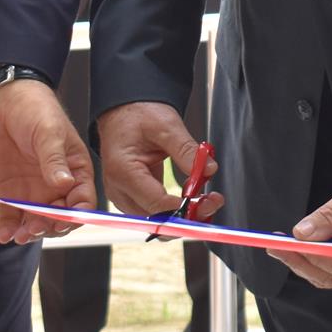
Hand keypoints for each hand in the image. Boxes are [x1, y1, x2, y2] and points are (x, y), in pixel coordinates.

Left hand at [0, 79, 97, 243]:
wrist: (6, 100)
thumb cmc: (37, 109)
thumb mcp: (49, 131)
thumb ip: (54, 159)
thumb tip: (64, 184)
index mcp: (75, 171)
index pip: (82, 201)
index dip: (74, 215)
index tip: (61, 221)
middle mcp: (56, 185)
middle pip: (58, 217)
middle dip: (48, 227)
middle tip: (34, 228)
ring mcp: (33, 190)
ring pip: (35, 221)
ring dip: (28, 232)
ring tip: (18, 235)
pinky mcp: (11, 191)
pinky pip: (11, 215)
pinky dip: (7, 228)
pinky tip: (3, 235)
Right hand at [96, 101, 224, 219]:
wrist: (124, 111)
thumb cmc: (137, 115)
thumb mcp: (166, 125)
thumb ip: (187, 150)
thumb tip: (209, 169)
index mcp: (123, 171)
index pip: (156, 203)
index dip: (184, 207)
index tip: (206, 201)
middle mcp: (119, 189)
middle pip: (156, 218)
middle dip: (187, 216)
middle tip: (213, 202)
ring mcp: (123, 195)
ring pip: (156, 220)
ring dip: (183, 215)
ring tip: (208, 201)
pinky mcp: (132, 196)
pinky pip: (155, 211)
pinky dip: (175, 209)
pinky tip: (194, 200)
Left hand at [271, 166, 331, 288]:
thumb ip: (331, 215)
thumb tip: (301, 234)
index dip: (316, 257)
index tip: (290, 245)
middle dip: (302, 261)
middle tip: (274, 244)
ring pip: (327, 275)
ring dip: (301, 261)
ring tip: (276, 244)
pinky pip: (328, 267)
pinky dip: (308, 257)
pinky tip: (290, 245)